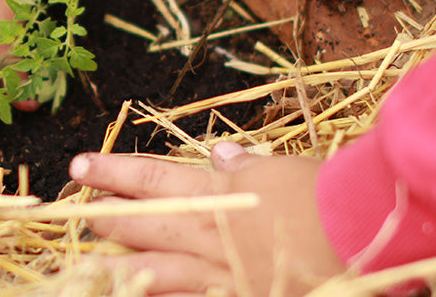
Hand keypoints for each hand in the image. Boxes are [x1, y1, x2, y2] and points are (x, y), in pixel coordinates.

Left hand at [69, 142, 345, 295]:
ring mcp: (222, 273)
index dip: (114, 172)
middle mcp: (211, 234)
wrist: (360, 232)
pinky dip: (166, 295)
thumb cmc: (326, 194)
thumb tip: (220, 153)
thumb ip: (246, 166)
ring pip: (157, 270)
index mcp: (219, 194)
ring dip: (118, 269)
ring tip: (83, 268)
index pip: (152, 178)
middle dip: (107, 218)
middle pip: (145, 224)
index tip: (79, 166)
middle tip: (75, 214)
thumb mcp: (283, 169)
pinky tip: (143, 295)